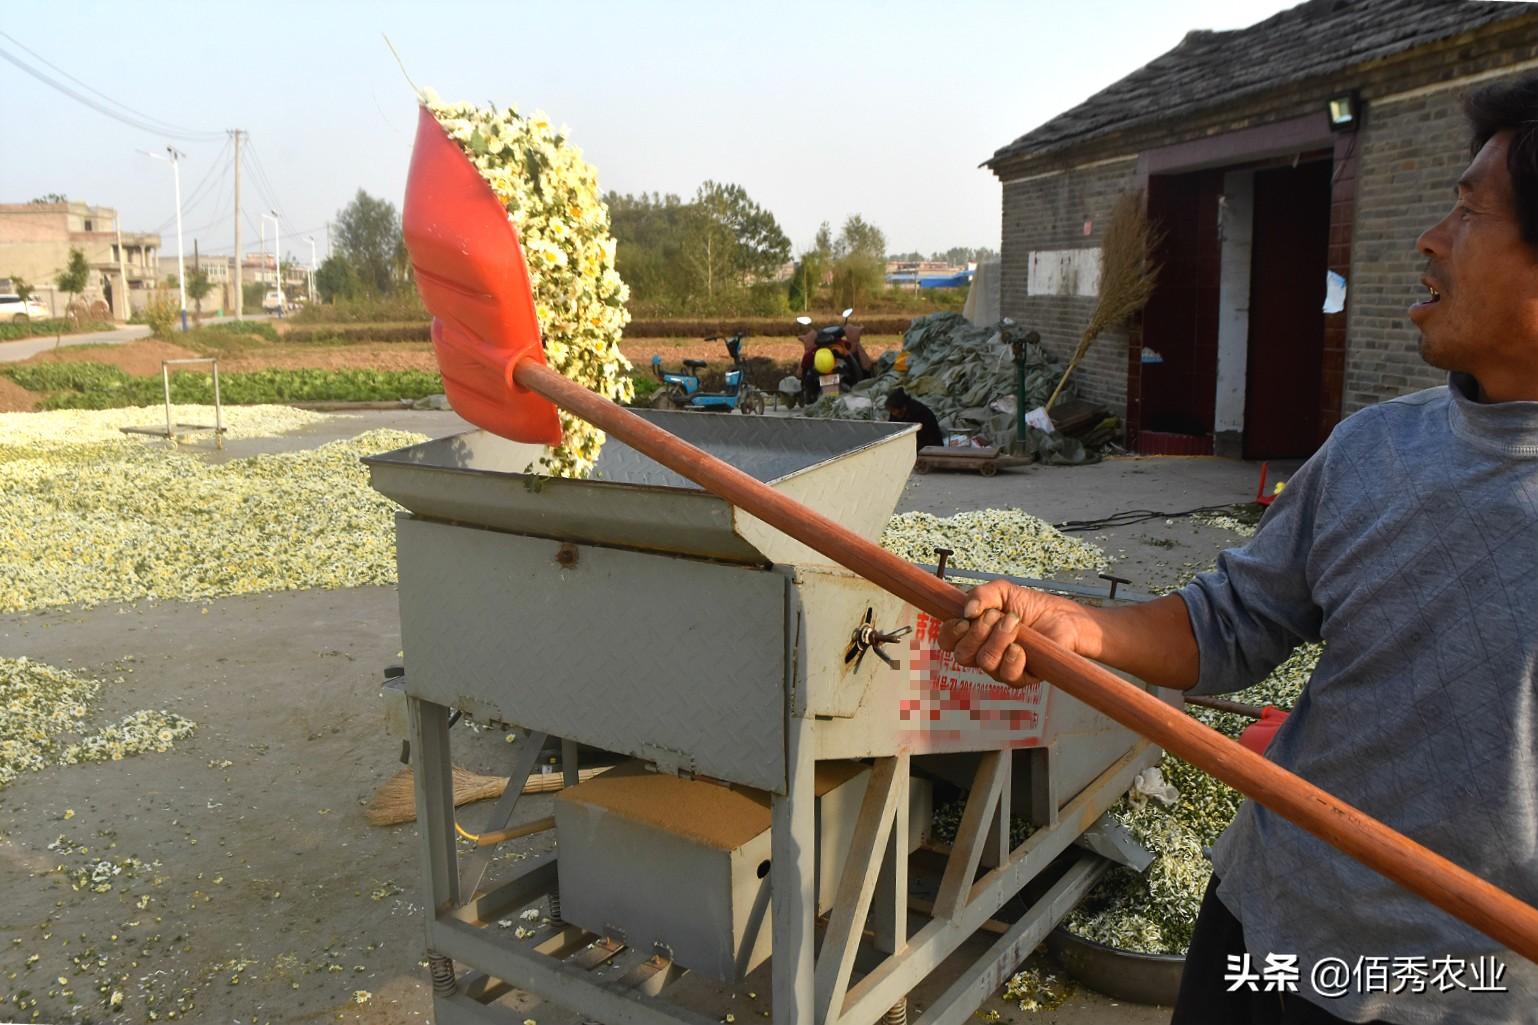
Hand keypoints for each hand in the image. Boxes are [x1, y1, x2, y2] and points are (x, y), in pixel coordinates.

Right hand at [938, 580, 1099, 686]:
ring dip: (999, 639)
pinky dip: (1012, 658)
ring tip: (1015, 624)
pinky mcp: (1020, 677)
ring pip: (985, 662)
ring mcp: (1000, 667)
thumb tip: (967, 610)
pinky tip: (1021, 647)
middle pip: (962, 655)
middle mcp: (983, 652)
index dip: (950, 634)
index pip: (948, 642)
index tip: (964, 620)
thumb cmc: (1032, 606)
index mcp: (973, 633)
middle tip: (996, 615)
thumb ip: (981, 594)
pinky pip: (1007, 675)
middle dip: (978, 632)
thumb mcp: (1003, 591)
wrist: (1063, 617)